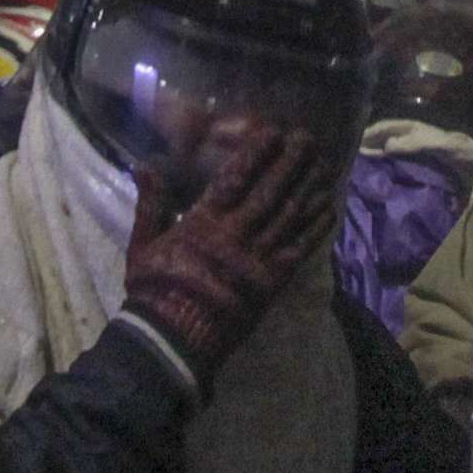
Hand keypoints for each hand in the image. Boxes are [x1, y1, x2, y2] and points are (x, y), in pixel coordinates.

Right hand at [118, 113, 333, 377]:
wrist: (172, 340)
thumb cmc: (153, 290)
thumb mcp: (142, 244)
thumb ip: (150, 203)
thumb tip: (144, 164)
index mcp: (204, 221)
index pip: (236, 178)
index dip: (257, 152)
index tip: (273, 131)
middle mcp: (236, 233)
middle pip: (271, 191)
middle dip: (291, 162)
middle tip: (308, 138)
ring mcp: (258, 258)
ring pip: (291, 215)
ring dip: (309, 187)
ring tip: (324, 164)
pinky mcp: (272, 282)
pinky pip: (300, 249)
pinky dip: (316, 228)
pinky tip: (330, 208)